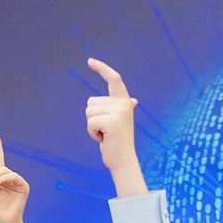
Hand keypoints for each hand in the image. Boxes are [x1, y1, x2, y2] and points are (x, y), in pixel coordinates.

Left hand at [84, 60, 145, 193]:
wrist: (124, 161)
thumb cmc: (118, 143)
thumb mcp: (120, 122)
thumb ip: (122, 109)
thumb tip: (134, 100)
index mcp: (125, 102)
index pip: (114, 80)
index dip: (102, 68)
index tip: (90, 61)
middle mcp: (125, 104)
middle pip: (91, 101)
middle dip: (92, 118)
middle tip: (106, 131)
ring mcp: (119, 112)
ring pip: (89, 111)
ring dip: (92, 126)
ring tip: (105, 135)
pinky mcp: (112, 121)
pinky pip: (89, 122)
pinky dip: (92, 133)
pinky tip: (103, 139)